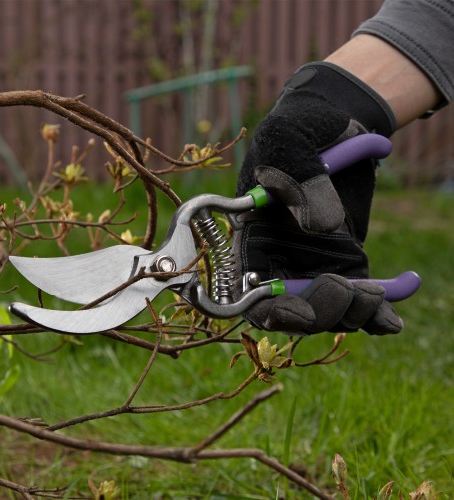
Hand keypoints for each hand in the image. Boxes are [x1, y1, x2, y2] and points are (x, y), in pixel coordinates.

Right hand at [234, 62, 402, 334]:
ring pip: (329, 313)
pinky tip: (403, 289)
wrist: (334, 122)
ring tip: (379, 293)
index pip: (248, 294)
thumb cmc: (299, 126)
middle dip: (324, 313)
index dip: (271, 313)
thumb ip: (297, 177)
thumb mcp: (289, 138)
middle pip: (291, 314)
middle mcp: (278, 257)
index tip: (305, 314)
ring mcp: (313, 262)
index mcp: (251, 237)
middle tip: (355, 292)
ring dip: (356, 314)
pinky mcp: (346, 261)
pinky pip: (360, 299)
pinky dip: (382, 309)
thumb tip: (321, 227)